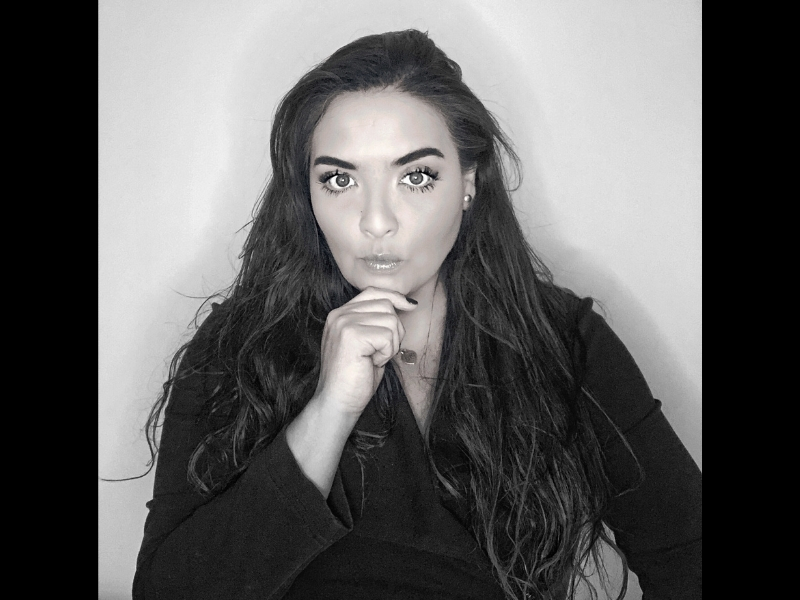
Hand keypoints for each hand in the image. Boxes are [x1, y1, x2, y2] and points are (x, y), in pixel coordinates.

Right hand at [314, 286, 417, 414]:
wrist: (338, 402)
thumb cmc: (355, 377)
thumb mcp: (367, 343)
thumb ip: (376, 322)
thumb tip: (405, 304)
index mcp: (340, 314)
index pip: (373, 292)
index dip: (395, 297)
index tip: (411, 306)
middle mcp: (340, 314)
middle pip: (386, 304)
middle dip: (394, 330)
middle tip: (381, 352)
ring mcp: (344, 323)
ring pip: (390, 320)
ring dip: (391, 344)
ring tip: (374, 358)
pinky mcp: (352, 335)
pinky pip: (388, 336)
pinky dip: (387, 353)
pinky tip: (372, 363)